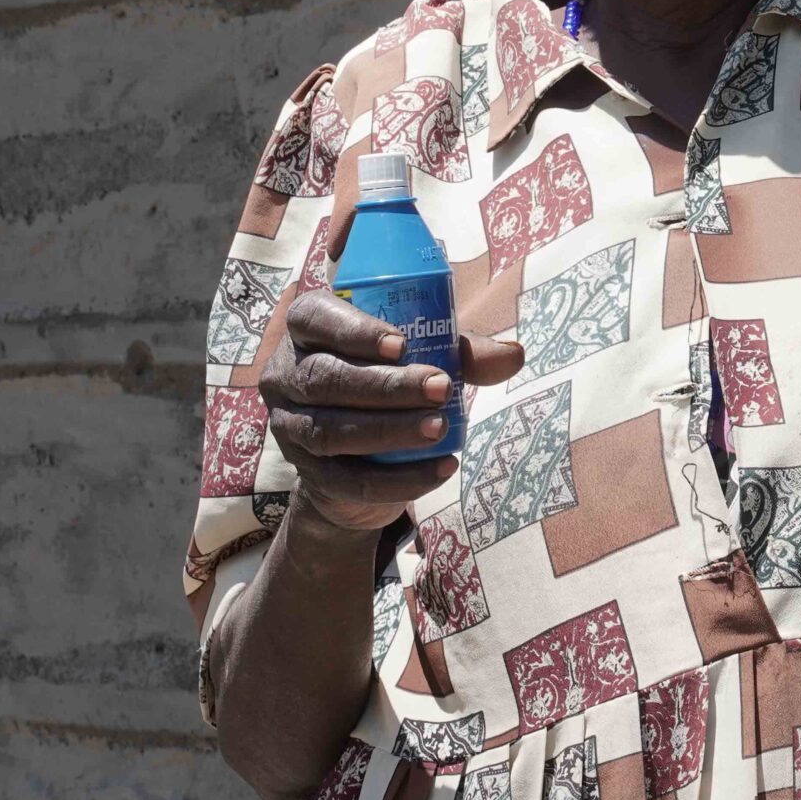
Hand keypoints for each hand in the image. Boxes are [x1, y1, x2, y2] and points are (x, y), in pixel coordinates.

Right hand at [257, 291, 525, 536]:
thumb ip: (464, 352)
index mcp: (308, 329)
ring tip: (441, 428)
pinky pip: (348, 480)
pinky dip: (399, 479)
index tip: (403, 344)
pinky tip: (441, 470)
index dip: (354, 331)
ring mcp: (289, 427)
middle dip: (386, 386)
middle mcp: (285, 375)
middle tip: (441, 388)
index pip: (314, 318)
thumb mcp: (426, 355)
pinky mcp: (307, 474)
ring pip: (331, 431)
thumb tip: (515, 354)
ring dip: (390, 430)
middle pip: (326, 379)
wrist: (363, 455)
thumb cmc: (393, 378)